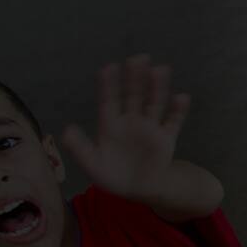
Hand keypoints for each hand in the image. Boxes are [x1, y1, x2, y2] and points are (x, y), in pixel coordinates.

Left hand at [61, 56, 190, 204]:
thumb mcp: (92, 164)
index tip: (108, 67)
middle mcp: (131, 122)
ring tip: (161, 70)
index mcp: (111, 125)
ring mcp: (149, 128)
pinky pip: (173, 122)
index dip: (109, 85)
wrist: (138, 189)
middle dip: (135, 78)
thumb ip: (79, 148)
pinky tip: (182, 97)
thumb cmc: (112, 175)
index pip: (110, 100)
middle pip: (134, 95)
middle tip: (138, 57)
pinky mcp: (165, 138)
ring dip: (157, 87)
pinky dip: (178, 110)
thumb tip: (65, 130)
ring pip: (154, 103)